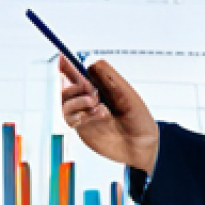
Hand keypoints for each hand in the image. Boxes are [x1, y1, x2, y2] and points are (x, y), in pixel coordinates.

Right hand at [59, 56, 158, 172]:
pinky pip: (70, 118)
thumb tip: (89, 64)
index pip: (80, 73)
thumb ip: (109, 78)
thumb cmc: (138, 118)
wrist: (141, 146)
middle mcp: (90, 99)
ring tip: (96, 103)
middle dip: (77, 85)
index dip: (68, 65)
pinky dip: (79, 114)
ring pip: (66, 102)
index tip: (62, 58)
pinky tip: (97, 115)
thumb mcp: (126, 94)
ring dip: (78, 100)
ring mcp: (85, 114)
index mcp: (101, 87)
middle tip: (93, 91)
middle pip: (69, 87)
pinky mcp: (82, 128)